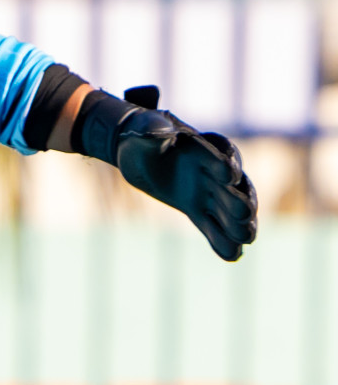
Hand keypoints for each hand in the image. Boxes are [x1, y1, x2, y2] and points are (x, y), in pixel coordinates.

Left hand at [78, 87, 257, 261]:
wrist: (137, 153)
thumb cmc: (141, 135)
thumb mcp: (142, 129)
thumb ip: (152, 130)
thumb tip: (160, 131)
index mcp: (200, 145)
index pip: (219, 153)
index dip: (223, 163)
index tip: (228, 174)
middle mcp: (212, 170)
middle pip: (233, 186)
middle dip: (239, 198)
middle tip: (245, 213)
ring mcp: (207, 192)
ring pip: (229, 209)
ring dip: (239, 223)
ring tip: (248, 238)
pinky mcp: (197, 210)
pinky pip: (212, 227)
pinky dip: (222, 241)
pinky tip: (234, 256)